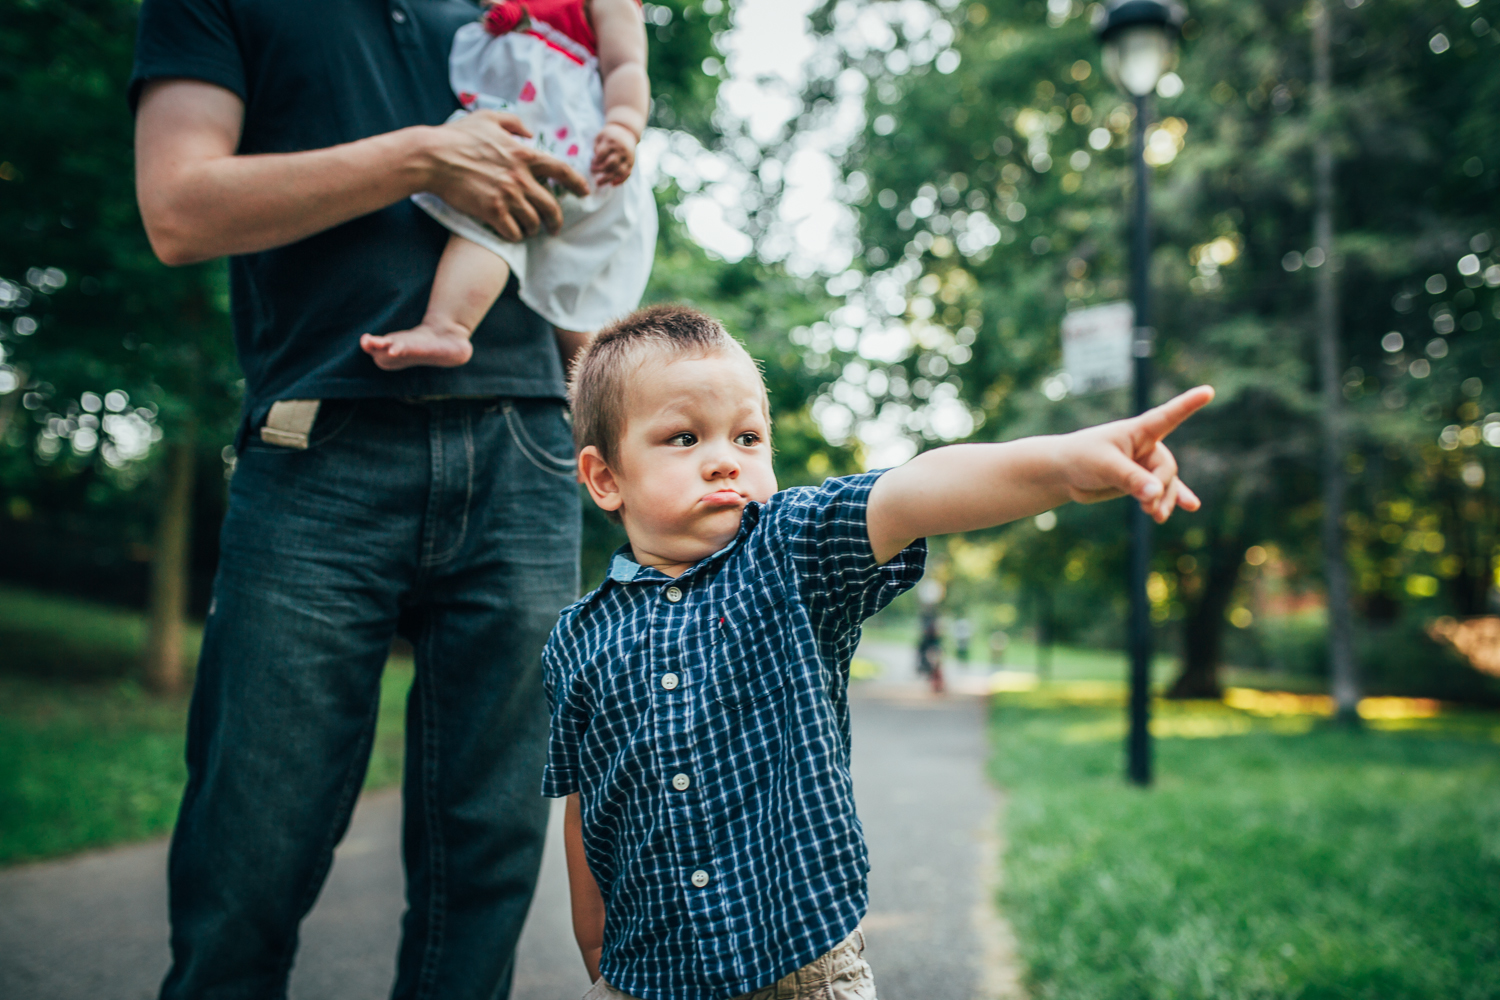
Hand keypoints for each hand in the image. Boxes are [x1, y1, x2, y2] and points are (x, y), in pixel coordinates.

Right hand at [424, 111, 589, 240]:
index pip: (562, 171)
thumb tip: (529, 132)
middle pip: (551, 206)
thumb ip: (513, 122)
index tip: (584, 193)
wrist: (432, 157)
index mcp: (524, 154)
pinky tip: (511, 234)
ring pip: (533, 222)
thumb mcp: (488, 118)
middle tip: (554, 227)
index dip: (578, 183)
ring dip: (532, 229)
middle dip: (556, 221)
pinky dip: (515, 236)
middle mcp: (520, 177)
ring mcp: (507, 196)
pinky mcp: (492, 212)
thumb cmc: (457, 136)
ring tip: (527, 230)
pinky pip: (514, 232)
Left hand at [591, 123, 636, 186]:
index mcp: (611, 142)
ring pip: (619, 171)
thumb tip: (594, 162)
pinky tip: (612, 184)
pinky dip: (620, 181)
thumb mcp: (600, 137)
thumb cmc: (609, 136)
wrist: (627, 131)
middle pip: (611, 163)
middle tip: (592, 171)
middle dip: (600, 169)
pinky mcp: (631, 163)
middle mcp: (620, 150)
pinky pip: (627, 174)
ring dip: (608, 178)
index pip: (602, 153)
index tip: (591, 163)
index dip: (595, 160)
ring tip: (598, 183)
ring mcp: (627, 157)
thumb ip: (597, 148)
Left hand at [1056, 385, 1214, 522]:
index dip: (1188, 404)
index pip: (1167, 416)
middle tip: (1147, 506)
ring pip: (1166, 484)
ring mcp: (1143, 465)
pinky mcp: (1139, 482)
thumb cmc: (1081, 458)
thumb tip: (1157, 494)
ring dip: (1163, 500)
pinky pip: (1162, 491)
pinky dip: (1173, 500)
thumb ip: (1132, 479)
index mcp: (1138, 431)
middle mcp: (1145, 446)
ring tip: (1156, 516)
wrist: (1064, 474)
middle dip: (1159, 487)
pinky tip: (1190, 506)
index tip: (1208, 390)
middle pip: (1166, 468)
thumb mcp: (1106, 467)